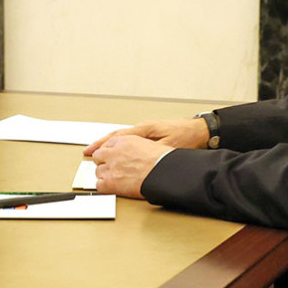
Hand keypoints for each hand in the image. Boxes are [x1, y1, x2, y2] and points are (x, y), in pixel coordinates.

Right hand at [82, 117, 208, 156]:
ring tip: (96, 151)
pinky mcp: (150, 135)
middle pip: (116, 135)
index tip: (92, 151)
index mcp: (145, 130)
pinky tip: (114, 148)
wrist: (199, 131)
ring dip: (108, 143)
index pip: (119, 136)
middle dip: (101, 144)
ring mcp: (146, 131)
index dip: (103, 144)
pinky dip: (118, 143)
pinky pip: (129, 138)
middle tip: (87, 152)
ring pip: (121, 136)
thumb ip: (152, 152)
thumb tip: (137, 160)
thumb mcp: (169, 147)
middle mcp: (143, 128)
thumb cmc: (187, 138)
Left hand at [88, 135, 170, 199]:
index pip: (108, 144)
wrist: (166, 173)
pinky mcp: (111, 182)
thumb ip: (137, 146)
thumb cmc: (164, 160)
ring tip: (114, 179)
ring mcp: (112, 167)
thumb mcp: (150, 144)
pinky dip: (104, 187)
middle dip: (104, 161)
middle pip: (99, 155)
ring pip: (98, 171)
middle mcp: (115, 152)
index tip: (109, 155)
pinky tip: (111, 188)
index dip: (109, 152)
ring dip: (105, 175)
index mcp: (125, 140)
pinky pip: (99, 185)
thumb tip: (136, 152)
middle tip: (111, 167)